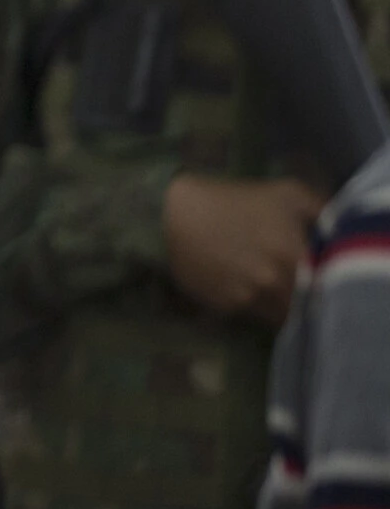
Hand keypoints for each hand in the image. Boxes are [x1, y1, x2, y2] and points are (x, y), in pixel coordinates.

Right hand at [163, 173, 323, 324]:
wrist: (171, 213)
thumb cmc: (233, 200)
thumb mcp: (287, 193)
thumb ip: (324, 213)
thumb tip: (338, 234)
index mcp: (294, 257)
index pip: (327, 289)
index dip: (324, 284)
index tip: (315, 275)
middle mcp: (274, 286)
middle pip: (302, 307)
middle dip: (300, 296)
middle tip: (292, 280)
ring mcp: (248, 301)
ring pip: (278, 316)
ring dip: (277, 304)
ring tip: (266, 284)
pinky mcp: (224, 309)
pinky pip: (250, 314)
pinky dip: (251, 303)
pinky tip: (240, 282)